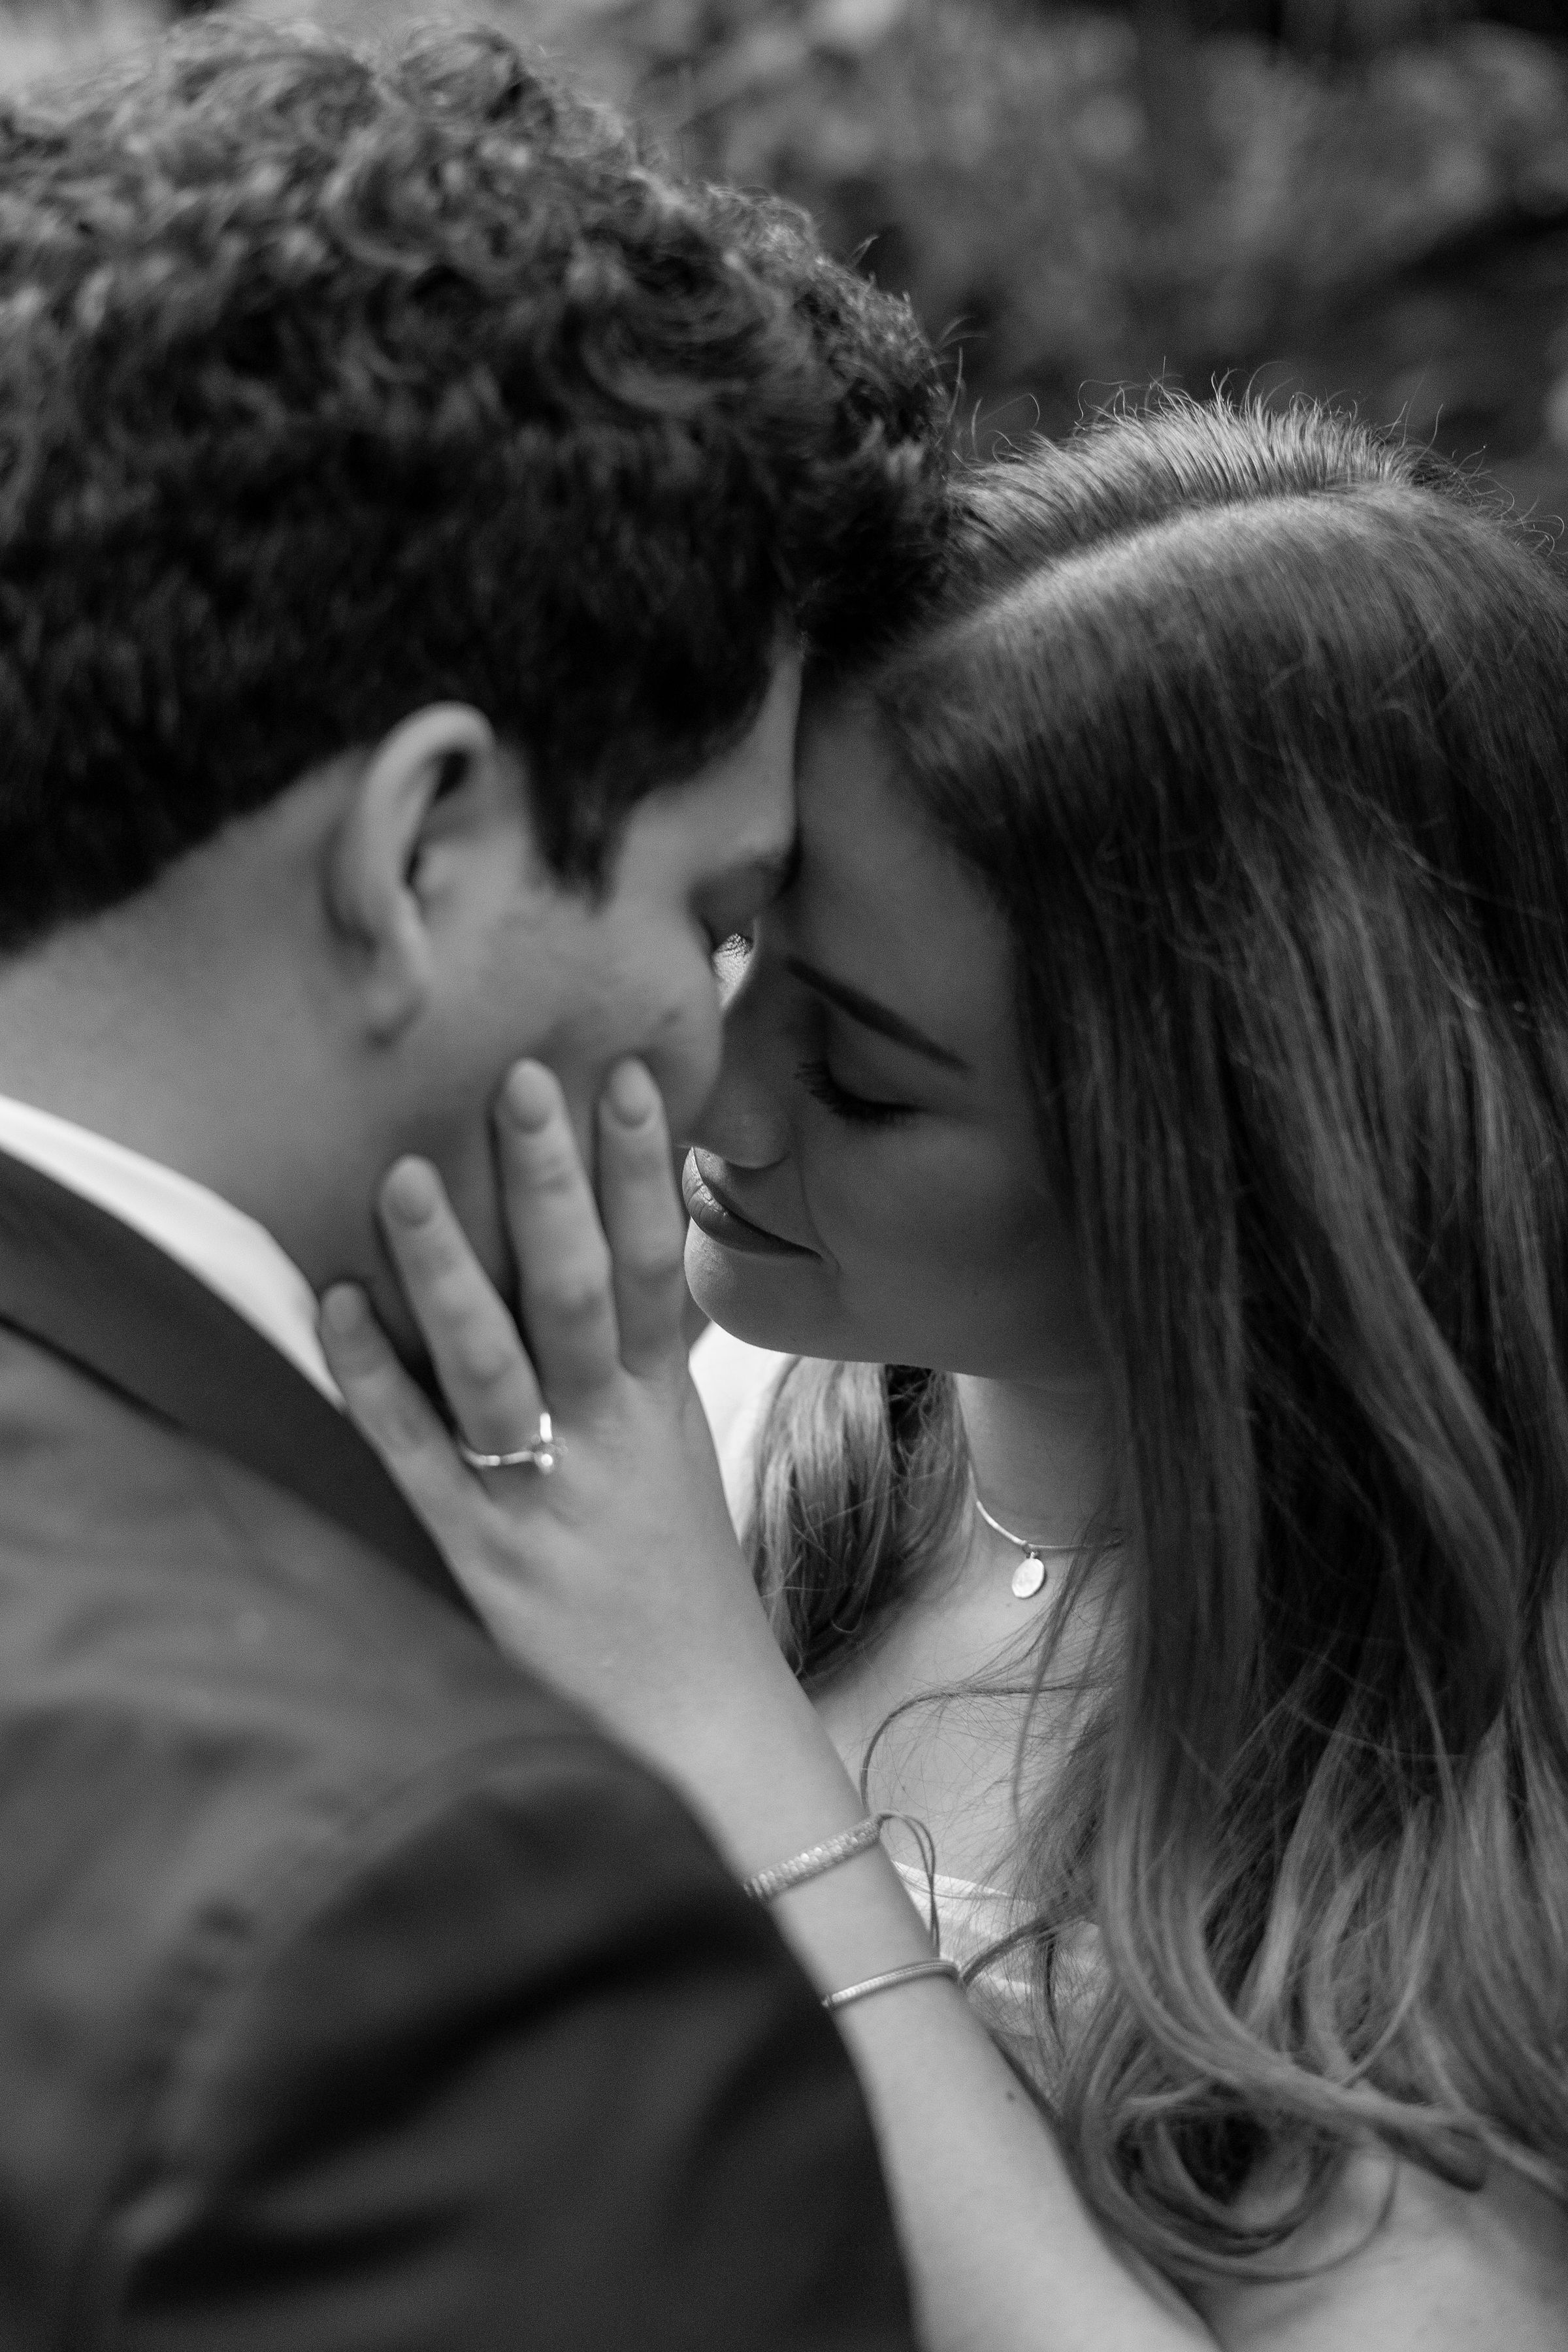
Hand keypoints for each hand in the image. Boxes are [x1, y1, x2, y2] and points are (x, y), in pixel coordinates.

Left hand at [319, 1057, 829, 1838]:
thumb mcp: (677, 1462)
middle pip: (580, 1292)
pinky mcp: (480, 1557)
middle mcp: (607, 1439)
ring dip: (450, 1268)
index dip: (643, 1173)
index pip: (658, 1268)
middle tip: (522, 1082)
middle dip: (552, 1186)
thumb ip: (642, 1369)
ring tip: (409, 1175)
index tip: (623, 1080)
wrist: (700, 1730)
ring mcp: (543, 1496)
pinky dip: (375, 1381)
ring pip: (495, 1362)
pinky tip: (335, 1309)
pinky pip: (419, 1456)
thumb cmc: (679, 1592)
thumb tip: (622, 1268)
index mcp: (661, 1410)